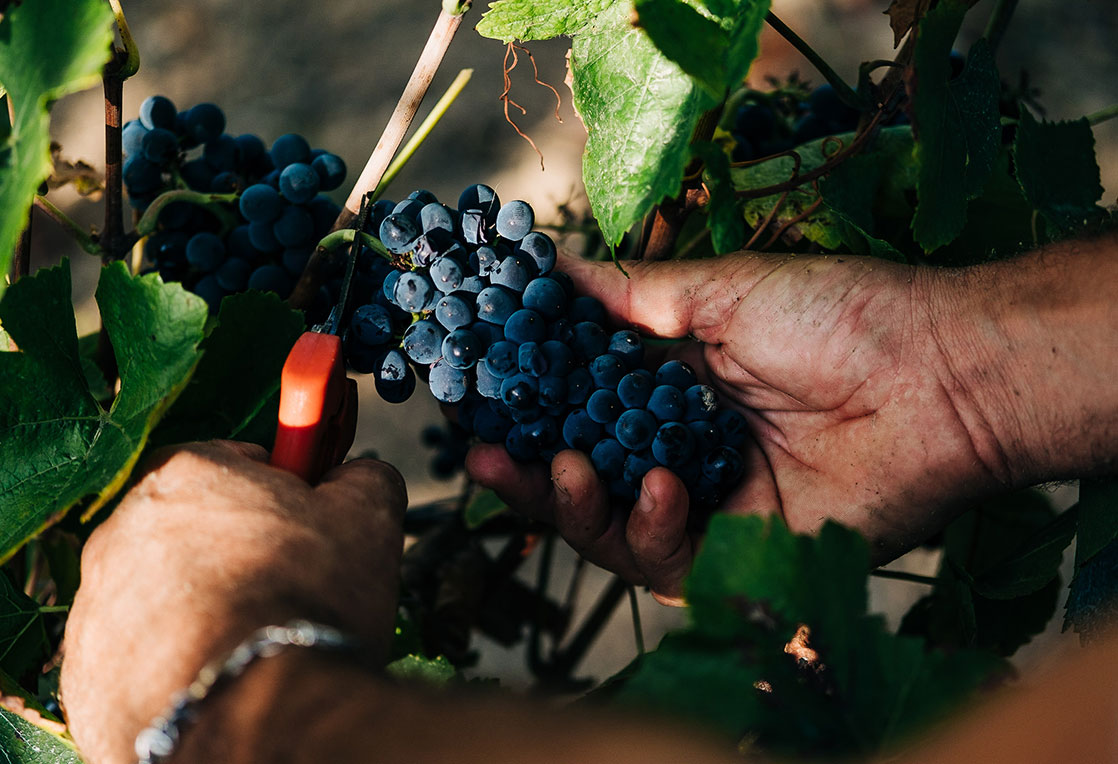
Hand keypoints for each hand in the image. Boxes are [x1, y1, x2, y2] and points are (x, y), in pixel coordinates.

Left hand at [61, 440, 406, 763]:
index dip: (279, 494)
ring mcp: (96, 604)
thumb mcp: (367, 516)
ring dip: (202, 607)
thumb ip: (362, 477)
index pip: (235, 463)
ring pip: (162, 594)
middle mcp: (121, 530)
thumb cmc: (305, 601)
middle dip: (234, 552)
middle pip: (192, 528)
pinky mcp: (88, 671)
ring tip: (255, 637)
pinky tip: (221, 673)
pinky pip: (140, 655)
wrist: (256, 708)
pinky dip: (176, 661)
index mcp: (185, 474)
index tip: (303, 525)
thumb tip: (356, 476)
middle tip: (286, 586)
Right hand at [468, 253, 1008, 602]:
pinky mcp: (739, 555)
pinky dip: (645, 524)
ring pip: (609, 527)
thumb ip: (629, 294)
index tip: (474, 390)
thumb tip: (552, 266)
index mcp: (673, 387)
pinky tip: (652, 484)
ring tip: (555, 467)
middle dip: (525, 470)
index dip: (527, 403)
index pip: (579, 405)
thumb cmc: (837, 317)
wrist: (935, 375)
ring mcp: (708, 506)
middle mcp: (681, 449)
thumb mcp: (718, 291)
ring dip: (571, 503)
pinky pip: (663, 559)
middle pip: (582, 475)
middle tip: (479, 455)